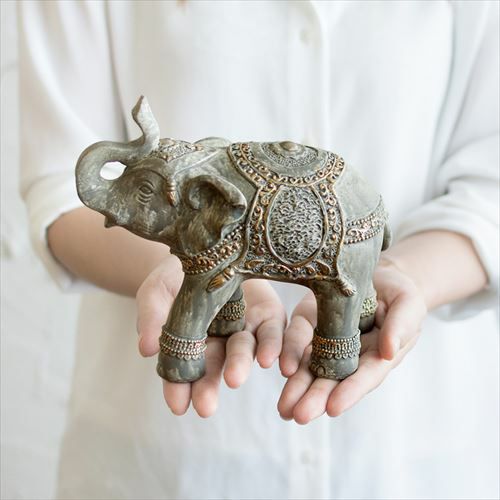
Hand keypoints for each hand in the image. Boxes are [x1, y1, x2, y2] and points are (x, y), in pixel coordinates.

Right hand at [136, 256, 286, 416]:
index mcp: (191, 340)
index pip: (183, 369)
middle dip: (209, 385)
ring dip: (240, 366)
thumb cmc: (176, 273)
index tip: (177, 406)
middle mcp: (220, 339)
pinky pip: (273, 331)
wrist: (209, 248)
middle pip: (215, 365)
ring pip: (245, 350)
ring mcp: (245, 326)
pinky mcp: (268, 313)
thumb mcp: (157, 289)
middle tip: (205, 407)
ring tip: (234, 380)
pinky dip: (273, 346)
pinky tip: (271, 360)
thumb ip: (152, 316)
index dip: (178, 387)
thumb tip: (145, 349)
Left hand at [277, 258, 426, 423]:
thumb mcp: (408, 305)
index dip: (350, 392)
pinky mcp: (310, 322)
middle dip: (315, 398)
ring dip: (297, 387)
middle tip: (298, 415)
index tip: (333, 408)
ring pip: (311, 367)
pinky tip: (279, 366)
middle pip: (333, 379)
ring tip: (283, 408)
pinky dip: (289, 354)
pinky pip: (298, 339)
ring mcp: (328, 340)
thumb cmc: (399, 293)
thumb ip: (401, 326)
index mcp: (377, 355)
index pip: (364, 376)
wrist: (378, 274)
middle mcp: (351, 354)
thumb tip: (388, 351)